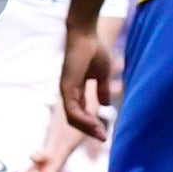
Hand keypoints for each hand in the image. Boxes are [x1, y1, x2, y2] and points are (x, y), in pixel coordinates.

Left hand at [60, 23, 116, 141]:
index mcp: (76, 89)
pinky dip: (83, 119)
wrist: (85, 33)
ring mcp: (66, 90)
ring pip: (73, 118)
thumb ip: (102, 89)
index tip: (104, 132)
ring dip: (87, 128)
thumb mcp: (102, 74)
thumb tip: (106, 104)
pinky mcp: (67, 87)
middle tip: (103, 138)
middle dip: (89, 130)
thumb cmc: (93, 49)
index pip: (81, 113)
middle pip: (75, 119)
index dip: (91, 124)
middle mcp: (69, 92)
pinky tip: (94, 124)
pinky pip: (72, 110)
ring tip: (100, 134)